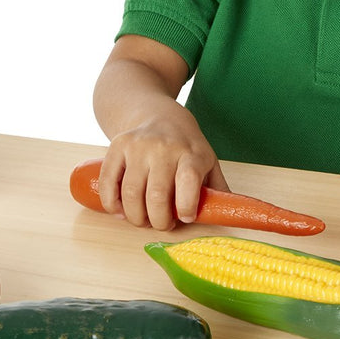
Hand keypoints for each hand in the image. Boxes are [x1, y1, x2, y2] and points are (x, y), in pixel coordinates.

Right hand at [97, 110, 228, 230]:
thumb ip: (217, 189)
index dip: (186, 206)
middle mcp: (164, 148)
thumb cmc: (186, 146)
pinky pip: (109, 181)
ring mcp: (139, 146)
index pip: (188, 180)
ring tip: (143, 219)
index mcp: (191, 153)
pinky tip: (121, 211)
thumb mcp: (208, 161)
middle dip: (159, 221)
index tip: (186, 217)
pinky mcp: (118, 146)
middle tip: (163, 224)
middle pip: (156, 195)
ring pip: (131, 193)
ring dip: (136, 217)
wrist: (158, 114)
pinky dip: (112, 204)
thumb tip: (230, 216)